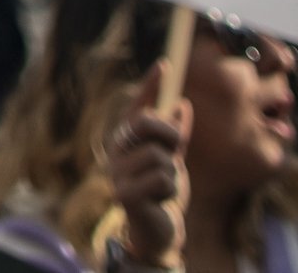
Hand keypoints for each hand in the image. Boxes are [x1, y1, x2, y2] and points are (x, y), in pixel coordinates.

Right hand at [106, 81, 190, 268]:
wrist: (158, 231)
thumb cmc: (163, 192)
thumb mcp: (172, 160)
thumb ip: (175, 135)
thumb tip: (181, 103)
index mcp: (126, 140)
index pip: (138, 107)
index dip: (150, 85)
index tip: (166, 65)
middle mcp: (116, 151)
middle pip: (145, 123)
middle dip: (169, 134)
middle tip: (177, 151)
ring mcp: (117, 172)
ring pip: (160, 156)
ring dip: (173, 174)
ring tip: (166, 187)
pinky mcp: (124, 193)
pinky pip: (162, 178)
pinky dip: (171, 190)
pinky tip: (162, 200)